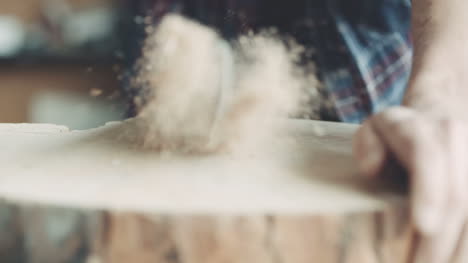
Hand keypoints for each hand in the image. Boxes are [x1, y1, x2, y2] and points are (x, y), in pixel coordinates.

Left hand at [353, 105, 467, 262]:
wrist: (442, 115)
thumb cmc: (398, 133)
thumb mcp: (373, 130)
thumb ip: (367, 146)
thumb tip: (372, 169)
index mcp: (421, 128)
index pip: (429, 158)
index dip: (429, 192)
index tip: (423, 226)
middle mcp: (456, 138)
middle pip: (458, 194)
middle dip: (441, 238)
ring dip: (460, 248)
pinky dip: (467, 242)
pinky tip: (453, 258)